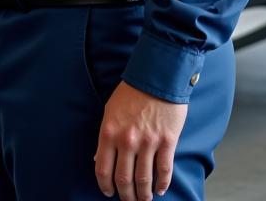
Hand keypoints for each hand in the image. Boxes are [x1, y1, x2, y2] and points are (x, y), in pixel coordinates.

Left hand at [94, 82, 186, 199]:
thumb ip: (106, 136)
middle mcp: (127, 140)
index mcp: (109, 132)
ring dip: (143, 195)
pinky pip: (163, 171)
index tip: (108, 192)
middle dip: (125, 195)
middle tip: (128, 200)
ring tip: (144, 199)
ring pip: (144, 180)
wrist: (156, 77)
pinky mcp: (167, 142)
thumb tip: (98, 158)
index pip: (102, 169)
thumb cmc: (131, 93)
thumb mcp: (110, 111)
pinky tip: (160, 189)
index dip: (105, 186)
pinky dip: (162, 184)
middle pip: (124, 180)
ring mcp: (148, 143)